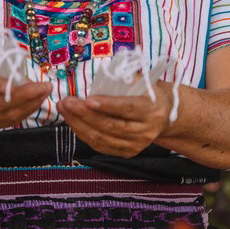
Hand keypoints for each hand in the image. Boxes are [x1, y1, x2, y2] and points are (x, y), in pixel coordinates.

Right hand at [0, 53, 51, 129]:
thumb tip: (27, 77)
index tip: (25, 80)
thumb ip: (0, 66)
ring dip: (28, 106)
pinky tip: (33, 104)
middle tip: (45, 87)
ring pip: (5, 116)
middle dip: (27, 96)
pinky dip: (22, 114)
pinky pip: (5, 122)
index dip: (5, 84)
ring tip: (43, 95)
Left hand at [57, 83, 173, 156]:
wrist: (165, 116)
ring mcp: (136, 145)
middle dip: (84, 114)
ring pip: (101, 138)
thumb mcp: (144, 81)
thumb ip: (124, 80)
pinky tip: (72, 121)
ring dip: (78, 124)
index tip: (88, 100)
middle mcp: (145, 131)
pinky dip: (83, 133)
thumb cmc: (149, 94)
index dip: (107, 105)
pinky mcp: (127, 152)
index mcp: (151, 110)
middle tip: (67, 101)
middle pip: (110, 126)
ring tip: (64, 109)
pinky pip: (99, 146)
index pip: (127, 109)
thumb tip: (100, 75)